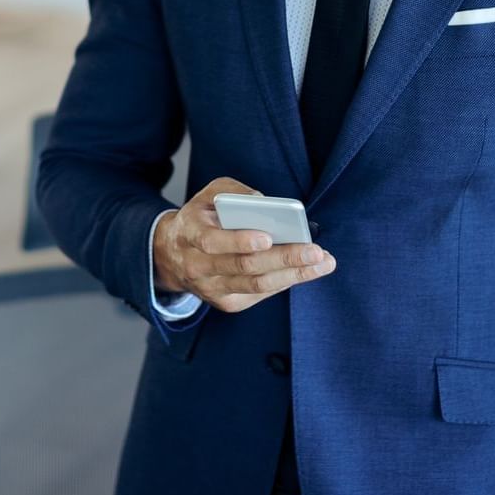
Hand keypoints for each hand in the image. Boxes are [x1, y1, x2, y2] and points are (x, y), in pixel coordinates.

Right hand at [153, 177, 335, 313]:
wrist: (172, 254)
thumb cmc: (200, 217)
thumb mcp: (209, 194)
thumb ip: (235, 192)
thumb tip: (265, 202)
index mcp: (190, 233)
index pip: (212, 241)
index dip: (239, 240)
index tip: (268, 236)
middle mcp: (197, 266)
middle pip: (244, 266)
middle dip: (284, 258)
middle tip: (316, 252)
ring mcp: (211, 289)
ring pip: (256, 284)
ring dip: (293, 275)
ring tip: (322, 263)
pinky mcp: (226, 302)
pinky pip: (259, 293)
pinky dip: (284, 281)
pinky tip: (305, 271)